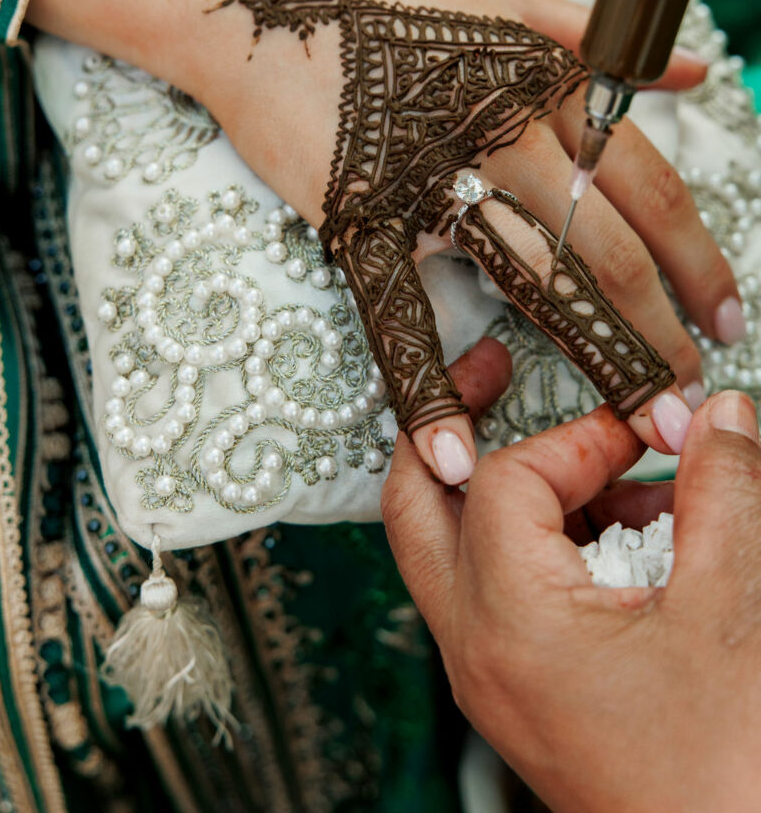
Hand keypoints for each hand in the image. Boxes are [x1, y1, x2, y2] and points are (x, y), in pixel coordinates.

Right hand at [29, 0, 739, 483]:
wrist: (265, 12)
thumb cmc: (391, 5)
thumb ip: (602, 39)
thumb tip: (697, 72)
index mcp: (550, 88)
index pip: (650, 190)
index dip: (698, 262)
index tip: (725, 319)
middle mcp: (507, 138)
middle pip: (608, 252)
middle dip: (662, 333)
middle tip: (690, 400)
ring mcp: (433, 186)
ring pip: (536, 285)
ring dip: (597, 360)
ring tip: (641, 426)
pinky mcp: (364, 226)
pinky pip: (400, 319)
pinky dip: (425, 392)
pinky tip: (456, 457)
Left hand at [383, 388, 760, 812]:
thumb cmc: (729, 774)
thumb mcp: (734, 610)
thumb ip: (721, 491)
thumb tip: (714, 416)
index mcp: (512, 625)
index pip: (505, 479)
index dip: (578, 438)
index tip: (645, 433)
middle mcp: (478, 652)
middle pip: (417, 505)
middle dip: (454, 430)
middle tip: (490, 373)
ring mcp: (491, 677)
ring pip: (456, 548)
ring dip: (524, 495)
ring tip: (622, 486)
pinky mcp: (520, 692)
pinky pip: (502, 592)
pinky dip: (550, 548)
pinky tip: (634, 546)